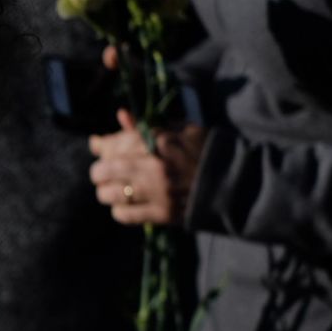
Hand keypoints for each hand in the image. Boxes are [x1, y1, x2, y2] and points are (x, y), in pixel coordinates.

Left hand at [88, 109, 206, 225]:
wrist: (234, 183)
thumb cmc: (205, 152)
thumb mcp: (182, 130)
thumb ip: (149, 125)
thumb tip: (122, 116)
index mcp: (162, 142)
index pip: (117, 143)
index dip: (103, 145)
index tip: (97, 146)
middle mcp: (156, 167)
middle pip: (105, 170)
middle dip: (99, 171)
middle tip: (102, 172)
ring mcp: (158, 192)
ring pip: (109, 194)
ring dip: (105, 192)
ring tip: (110, 190)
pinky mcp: (162, 214)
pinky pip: (125, 215)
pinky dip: (119, 210)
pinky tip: (124, 205)